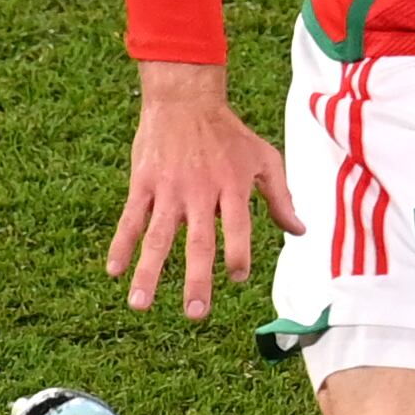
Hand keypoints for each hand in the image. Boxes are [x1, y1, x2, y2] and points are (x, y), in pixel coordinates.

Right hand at [108, 60, 302, 316]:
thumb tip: (300, 232)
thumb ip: (282, 198)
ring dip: (148, 272)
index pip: (238, 227)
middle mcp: (199, 192)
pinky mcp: (143, 183)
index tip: (238, 277)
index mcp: (232, 187)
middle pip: (198, 242)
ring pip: (157, 237)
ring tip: (140, 305)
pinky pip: (130, 219)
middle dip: (197, 279)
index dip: (238, 253)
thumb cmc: (230, 133)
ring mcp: (168, 189)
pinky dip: (121, 245)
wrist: (185, 100)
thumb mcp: (264, 159)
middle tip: (195, 314)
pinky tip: (113, 271)